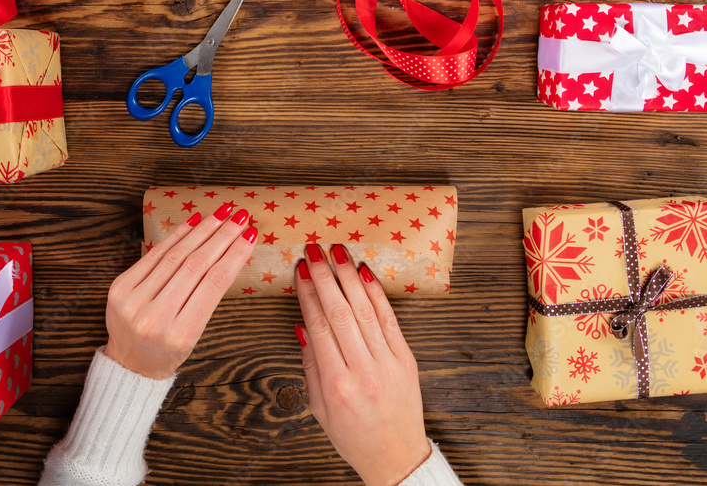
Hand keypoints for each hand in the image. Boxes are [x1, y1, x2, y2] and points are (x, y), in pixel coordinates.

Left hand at [104, 202, 256, 378]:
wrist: (129, 365)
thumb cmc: (168, 350)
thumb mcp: (195, 334)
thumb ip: (207, 296)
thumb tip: (228, 249)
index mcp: (181, 334)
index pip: (214, 283)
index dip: (235, 255)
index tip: (250, 235)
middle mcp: (155, 317)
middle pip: (196, 265)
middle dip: (222, 236)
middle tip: (241, 217)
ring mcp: (134, 301)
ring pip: (175, 256)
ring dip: (202, 230)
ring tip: (222, 214)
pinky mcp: (119, 288)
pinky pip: (153, 255)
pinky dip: (176, 236)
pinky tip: (193, 222)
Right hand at [295, 244, 430, 485]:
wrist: (396, 456)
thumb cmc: (353, 435)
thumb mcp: (319, 409)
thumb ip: (311, 366)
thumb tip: (302, 326)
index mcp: (337, 385)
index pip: (319, 327)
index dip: (308, 294)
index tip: (300, 270)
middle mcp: (363, 371)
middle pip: (340, 313)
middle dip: (325, 277)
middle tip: (314, 251)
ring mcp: (388, 363)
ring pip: (365, 310)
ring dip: (350, 277)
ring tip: (338, 252)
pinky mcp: (406, 359)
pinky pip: (389, 319)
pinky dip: (376, 294)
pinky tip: (365, 274)